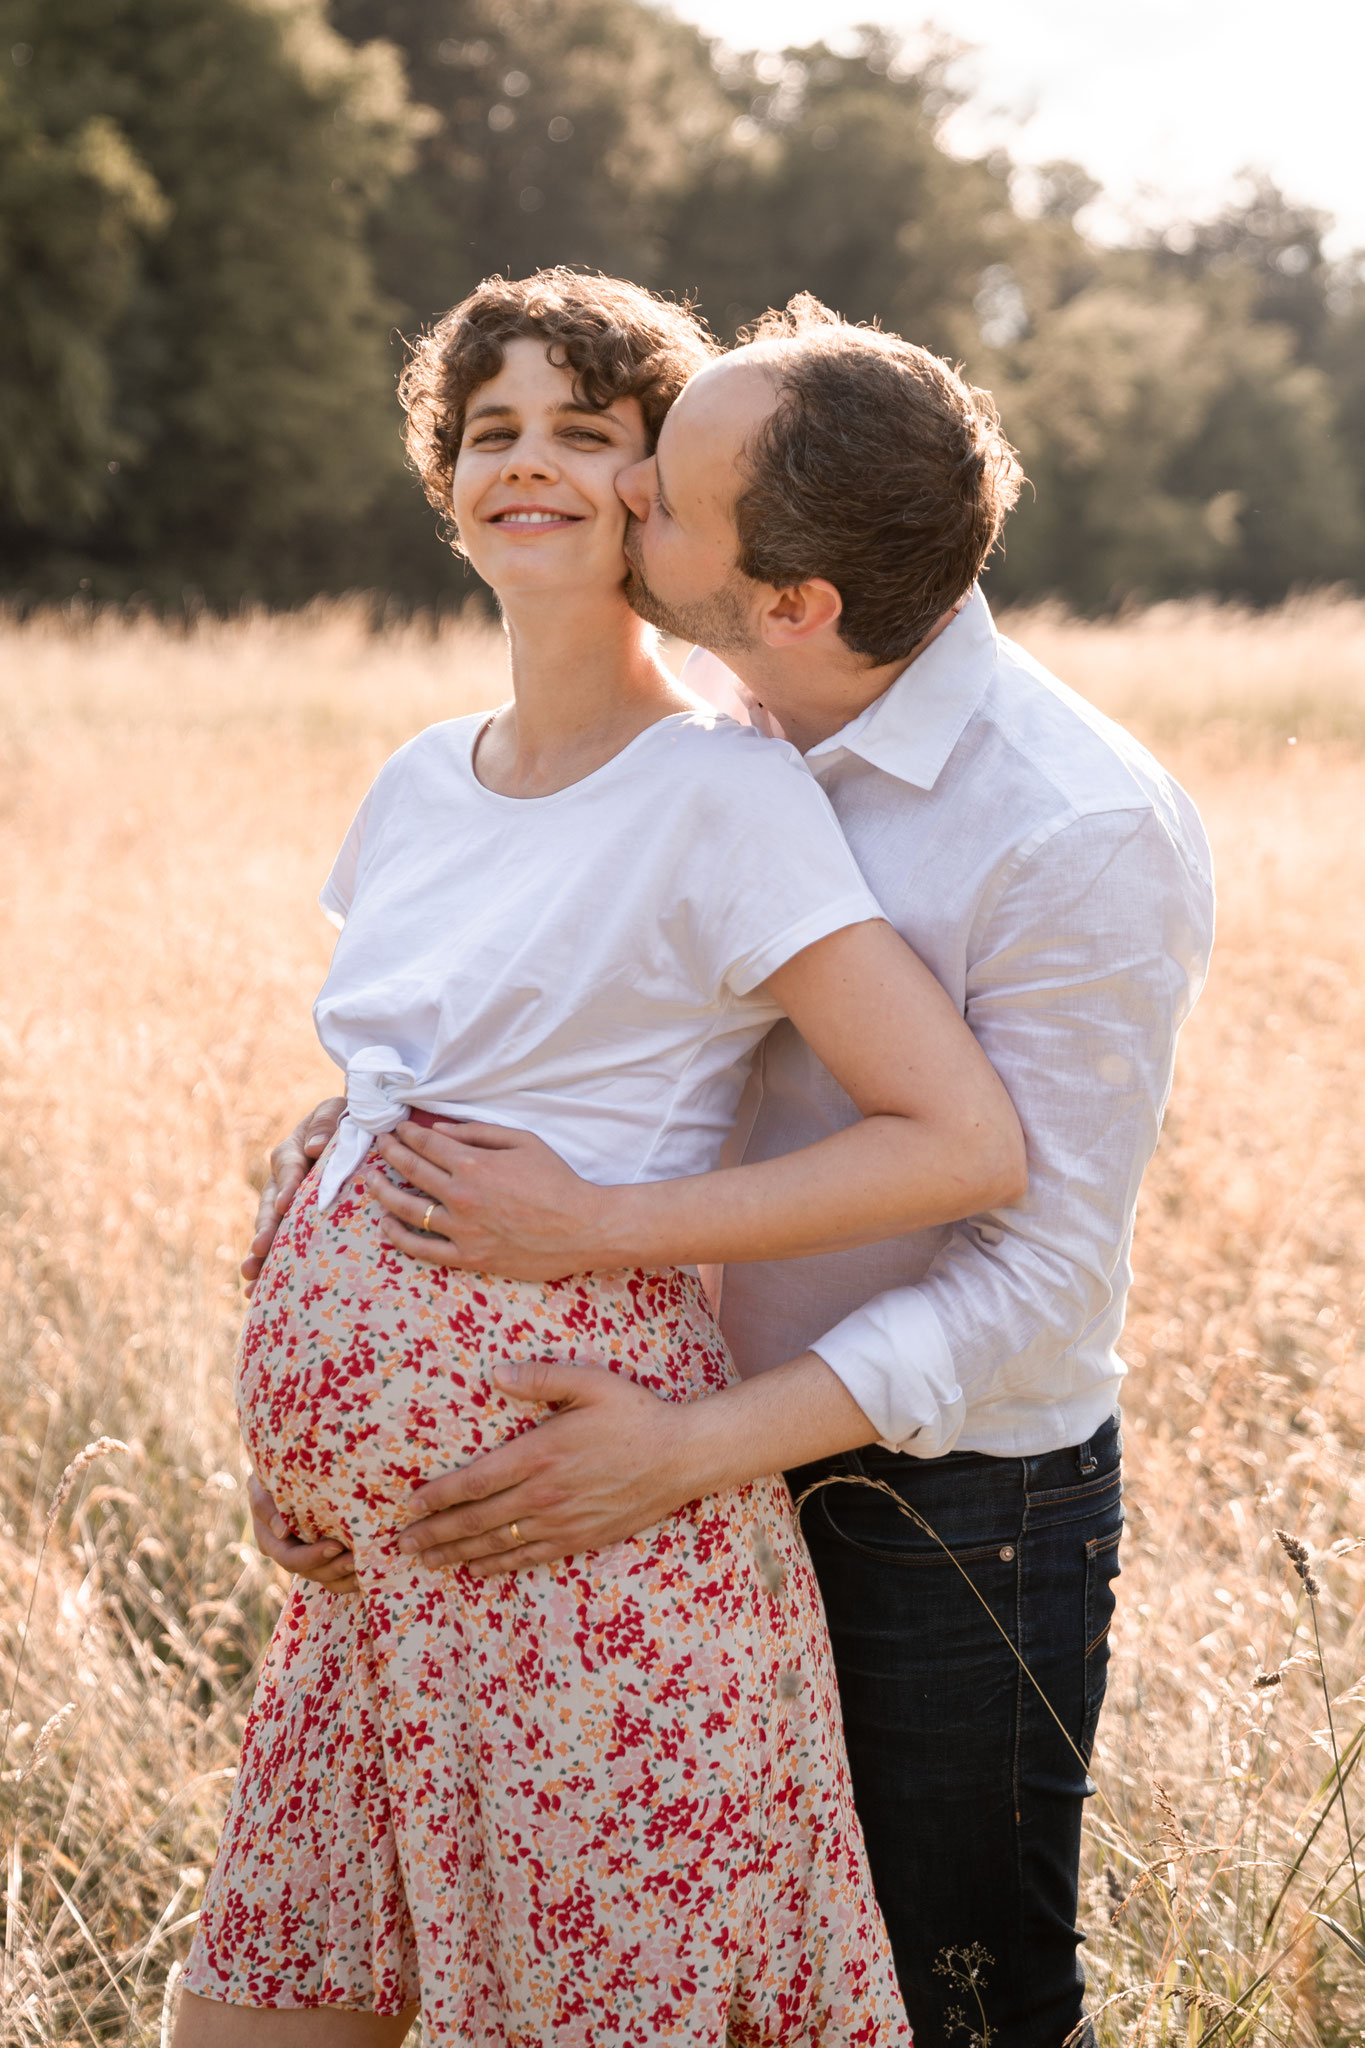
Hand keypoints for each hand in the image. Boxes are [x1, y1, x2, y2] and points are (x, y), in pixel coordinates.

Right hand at [241, 1095, 344, 1290]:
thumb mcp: (337, 1111)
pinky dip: (269, 1266)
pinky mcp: (292, 1222)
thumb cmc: (346, 1117)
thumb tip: (314, 1147)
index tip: (285, 1205)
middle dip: (265, 1229)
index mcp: (292, 1150)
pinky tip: (256, 1292)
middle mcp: (282, 1179)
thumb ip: (326, 1122)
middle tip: (260, 1250)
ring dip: (260, 1253)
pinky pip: (279, 1243)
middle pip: (270, 1205)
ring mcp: (284, 1203)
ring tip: (251, 1277)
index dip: (288, 1185)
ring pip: (269, 1228)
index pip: (288, 1167)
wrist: (350, 1130)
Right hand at [247, 1471, 358, 1593]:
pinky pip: (339, 1575)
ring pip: (327, 1577)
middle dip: (336, 1567)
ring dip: (348, 1575)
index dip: (312, 1557)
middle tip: (358, 1559)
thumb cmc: (272, 1475)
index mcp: (272, 1541)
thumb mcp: (262, 1486)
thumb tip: (282, 1532)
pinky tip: (372, 1568)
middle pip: (312, 1572)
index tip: (336, 1546)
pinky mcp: (327, 1555)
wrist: (289, 1471)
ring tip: (370, 1566)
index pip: (290, 1558)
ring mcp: (309, 1556)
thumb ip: (265, 1506)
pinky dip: (353, 1576)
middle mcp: (290, 1554)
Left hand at [370, 1122, 614, 1279]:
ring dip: (383, 1191)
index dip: (408, 1134)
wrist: (582, 1228)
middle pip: (411, 1170)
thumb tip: (441, 1128)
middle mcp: (461, 1195)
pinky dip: (399, 1235)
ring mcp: (462, 1229)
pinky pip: (423, 1248)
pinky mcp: (468, 1257)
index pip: (427, 1144)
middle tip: (379, 1146)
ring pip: (408, 1208)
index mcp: (474, 1163)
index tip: (398, 1129)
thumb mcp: (523, 1142)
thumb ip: (479, 1133)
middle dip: (391, 1154)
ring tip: (371, 1180)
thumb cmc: (557, 1180)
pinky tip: (386, 1224)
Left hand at [396, 1361, 702, 1574]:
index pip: (475, 1481)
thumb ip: (539, 1378)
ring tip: (427, 1561)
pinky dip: (498, 1565)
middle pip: (476, 1521)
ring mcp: (561, 1522)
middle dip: (434, 1534)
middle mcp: (544, 1494)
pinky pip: (528, 1557)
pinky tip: (477, 1568)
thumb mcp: (589, 1382)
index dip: (438, 1496)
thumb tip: (492, 1375)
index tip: (410, 1505)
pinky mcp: (579, 1538)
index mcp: (540, 1454)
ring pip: (496, 1544)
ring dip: (457, 1554)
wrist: (680, 1457)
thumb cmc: (635, 1413)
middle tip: (401, 1545)